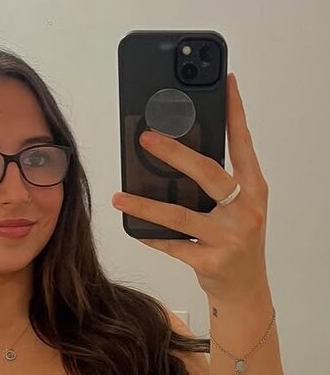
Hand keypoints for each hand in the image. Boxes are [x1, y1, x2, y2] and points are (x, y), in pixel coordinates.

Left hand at [111, 73, 269, 302]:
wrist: (245, 290)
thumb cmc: (238, 241)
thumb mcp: (239, 207)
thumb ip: (220, 182)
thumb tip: (179, 152)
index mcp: (254, 189)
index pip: (244, 144)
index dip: (235, 113)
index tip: (226, 84)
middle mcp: (245, 210)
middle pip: (208, 173)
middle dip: (175, 153)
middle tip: (146, 138)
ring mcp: (229, 237)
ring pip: (181, 215)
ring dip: (146, 205)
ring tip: (120, 196)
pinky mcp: (211, 262)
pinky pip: (172, 245)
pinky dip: (151, 236)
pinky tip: (133, 229)